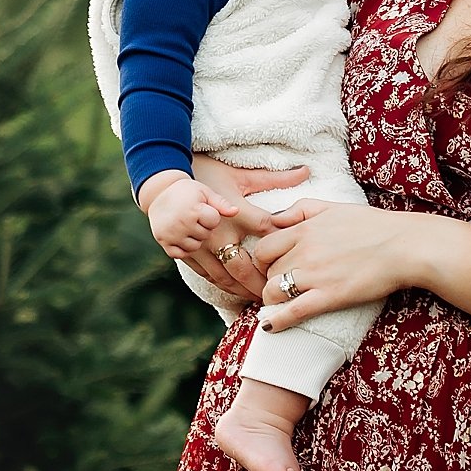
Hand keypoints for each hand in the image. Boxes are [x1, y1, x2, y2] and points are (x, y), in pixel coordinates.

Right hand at [143, 177, 240, 258]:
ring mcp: (171, 234)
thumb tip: (236, 211)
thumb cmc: (186, 192)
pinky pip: (180, 254)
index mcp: (193, 209)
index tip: (204, 209)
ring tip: (189, 225)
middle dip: (203, 228)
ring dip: (194, 239)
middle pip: (205, 235)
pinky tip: (181, 236)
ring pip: (194, 247)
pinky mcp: (163, 242)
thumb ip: (221, 203)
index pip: (214, 221)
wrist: (158, 194)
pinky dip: (182, 248)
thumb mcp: (204, 192)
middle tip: (195, 217)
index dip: (211, 216)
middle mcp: (181, 223)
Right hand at [177, 155, 309, 301]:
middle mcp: (216, 233)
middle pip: (244, 268)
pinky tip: (233, 291)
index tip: (295, 261)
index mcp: (234, 213)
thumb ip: (273, 178)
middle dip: (260, 285)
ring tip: (257, 298)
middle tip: (276, 295)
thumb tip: (306, 171)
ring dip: (241, 290)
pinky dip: (220, 285)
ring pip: (223, 277)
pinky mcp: (183, 253)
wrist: (164, 183)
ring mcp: (198, 245)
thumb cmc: (204, 174)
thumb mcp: (240, 175)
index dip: (282, 248)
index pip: (266, 234)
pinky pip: (204, 275)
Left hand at [250, 199, 418, 333]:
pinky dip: (277, 320)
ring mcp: (315, 275)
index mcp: (304, 229)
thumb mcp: (333, 207)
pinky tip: (270, 327)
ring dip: (271, 300)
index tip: (271, 267)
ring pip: (273, 291)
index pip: (263, 247)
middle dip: (269, 279)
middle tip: (278, 285)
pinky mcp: (329, 296)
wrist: (404, 246)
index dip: (263, 260)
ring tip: (278, 304)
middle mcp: (304, 251)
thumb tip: (274, 218)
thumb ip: (301, 209)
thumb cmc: (373, 226)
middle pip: (267, 271)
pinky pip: (293, 311)